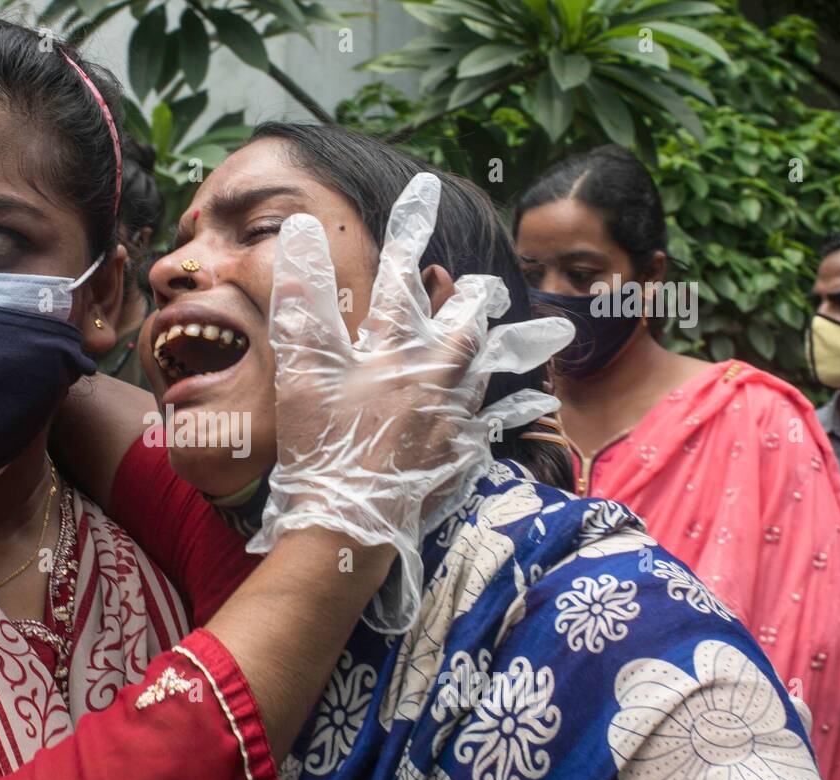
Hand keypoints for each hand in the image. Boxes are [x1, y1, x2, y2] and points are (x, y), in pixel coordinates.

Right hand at [248, 173, 572, 633]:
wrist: (349, 525)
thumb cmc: (320, 449)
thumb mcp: (301, 371)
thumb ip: (303, 300)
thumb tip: (301, 232)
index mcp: (391, 353)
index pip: (401, 282)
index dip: (409, 237)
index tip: (424, 195)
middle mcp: (431, 378)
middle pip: (462, 327)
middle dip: (470, 300)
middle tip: (482, 285)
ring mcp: (450, 418)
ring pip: (486, 368)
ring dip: (505, 345)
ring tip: (538, 333)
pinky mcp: (459, 454)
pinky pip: (496, 423)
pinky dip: (517, 408)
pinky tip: (536, 401)